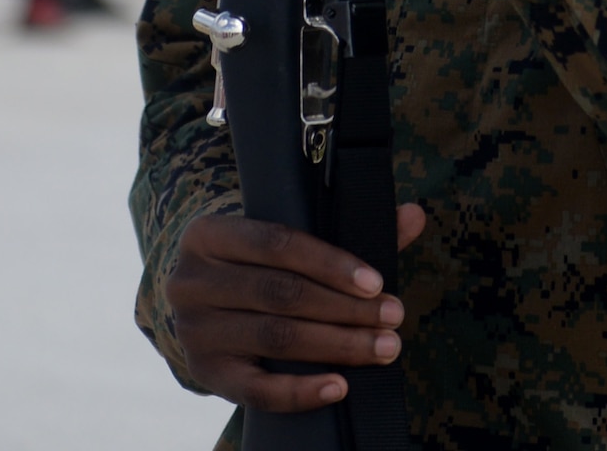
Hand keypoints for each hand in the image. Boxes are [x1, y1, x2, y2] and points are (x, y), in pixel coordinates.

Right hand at [168, 207, 426, 411]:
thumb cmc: (253, 266)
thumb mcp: (281, 241)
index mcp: (208, 234)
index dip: (329, 262)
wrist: (200, 309)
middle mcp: (191, 281)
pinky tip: (340, 384)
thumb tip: (414, 214)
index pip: (275, 242)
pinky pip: (258, 391)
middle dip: (344, 308)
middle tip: (393, 316)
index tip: (376, 281)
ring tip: (383, 347)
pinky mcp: (206, 374)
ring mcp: (195, 331)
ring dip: (337, 345)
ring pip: (275, 338)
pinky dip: (303, 390)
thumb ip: (347, 227)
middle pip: (280, 293)